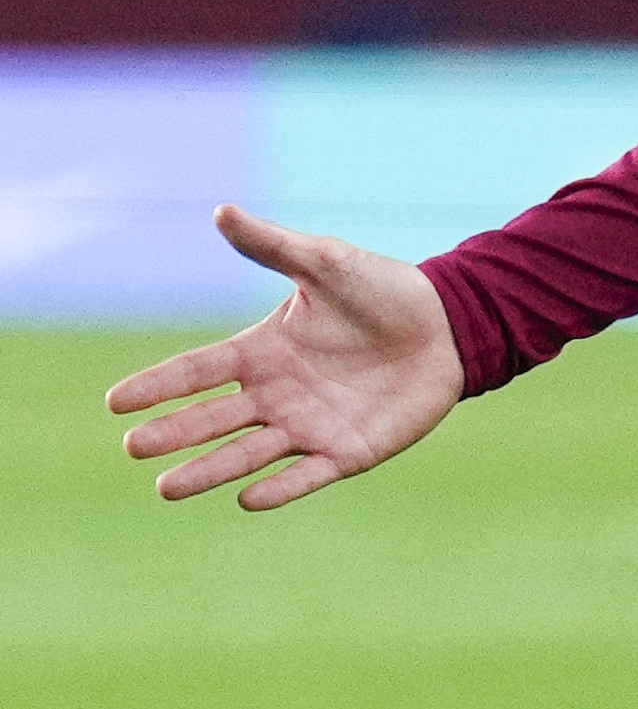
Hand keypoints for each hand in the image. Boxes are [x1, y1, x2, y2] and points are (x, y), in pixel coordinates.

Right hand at [107, 205, 462, 510]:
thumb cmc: (385, 291)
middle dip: (172, 433)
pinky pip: (306, 475)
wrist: (450, 324)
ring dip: (207, 470)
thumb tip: (221, 210)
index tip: (116, 402)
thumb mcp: (326, 262)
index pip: (197, 371)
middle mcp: (276, 394)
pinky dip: (280, 489)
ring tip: (165, 487)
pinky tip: (248, 499)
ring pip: (245, 454)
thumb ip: (272, 245)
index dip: (158, 386)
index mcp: (262, 352)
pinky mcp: (347, 451)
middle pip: (210, 419)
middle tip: (134, 446)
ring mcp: (308, 426)